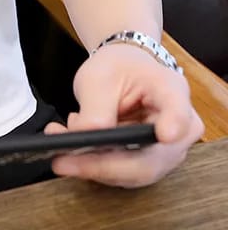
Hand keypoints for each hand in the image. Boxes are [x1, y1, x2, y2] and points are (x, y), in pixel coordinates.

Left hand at [45, 43, 204, 186]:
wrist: (125, 70)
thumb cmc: (117, 68)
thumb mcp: (99, 76)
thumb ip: (95, 108)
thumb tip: (85, 137)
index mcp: (172, 92)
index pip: (179, 113)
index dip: (174, 126)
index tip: (164, 134)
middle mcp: (180, 127)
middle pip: (149, 159)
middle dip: (102, 164)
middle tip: (64, 159)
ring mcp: (167, 150)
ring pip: (133, 172)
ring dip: (92, 166)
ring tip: (60, 149)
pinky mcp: (150, 162)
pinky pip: (122, 172)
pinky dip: (94, 165)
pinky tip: (70, 151)